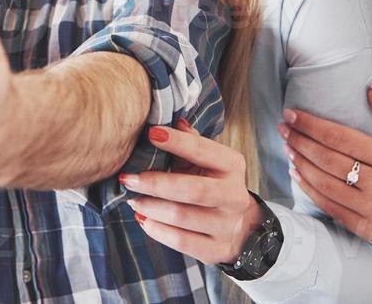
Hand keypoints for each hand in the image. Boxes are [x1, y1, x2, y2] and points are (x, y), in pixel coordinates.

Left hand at [119, 120, 262, 264]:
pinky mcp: (217, 250)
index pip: (204, 151)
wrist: (243, 227)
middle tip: (128, 178)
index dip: (177, 143)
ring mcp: (226, 225)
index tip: (150, 133)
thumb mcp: (210, 162)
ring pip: (183, 216)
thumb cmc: (215, 185)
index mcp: (232, 166)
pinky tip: (143, 218)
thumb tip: (174, 120)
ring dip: (151, 207)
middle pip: (193, 190)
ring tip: (132, 199)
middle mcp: (233, 196)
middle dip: (156, 183)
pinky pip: (182, 241)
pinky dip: (157, 230)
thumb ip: (192, 142)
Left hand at [282, 87, 371, 247]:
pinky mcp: (361, 226)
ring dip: (300, 163)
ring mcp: (369, 208)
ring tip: (288, 147)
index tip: (292, 115)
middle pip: (327, 159)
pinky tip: (296, 172)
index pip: (340, 137)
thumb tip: (370, 90)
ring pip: (323, 182)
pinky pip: (327, 205)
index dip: (311, 124)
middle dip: (300, 140)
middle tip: (283, 128)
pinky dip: (308, 188)